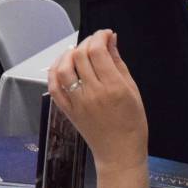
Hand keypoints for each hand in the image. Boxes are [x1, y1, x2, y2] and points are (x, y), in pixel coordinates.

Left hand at [48, 30, 146, 168]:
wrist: (119, 153)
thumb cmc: (132, 124)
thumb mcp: (133, 90)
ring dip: (69, 54)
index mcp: (113, 87)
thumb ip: (119, 64)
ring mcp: (77, 102)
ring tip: (78, 51)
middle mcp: (92, 93)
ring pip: (63, 68)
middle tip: (96, 42)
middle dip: (87, 42)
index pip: (98, 51)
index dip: (100, 36)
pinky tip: (63, 64)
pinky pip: (54, 86)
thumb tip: (111, 41)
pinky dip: (55, 71)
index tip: (106, 34)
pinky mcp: (67, 110)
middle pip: (80, 56)